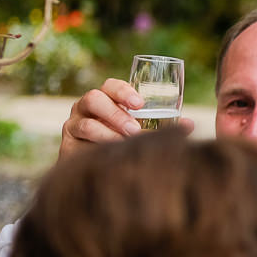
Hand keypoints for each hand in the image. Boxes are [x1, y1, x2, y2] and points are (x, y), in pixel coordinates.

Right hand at [59, 78, 193, 158]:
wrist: (97, 170)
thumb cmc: (124, 142)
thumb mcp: (142, 131)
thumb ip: (163, 126)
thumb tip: (189, 124)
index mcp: (106, 99)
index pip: (110, 86)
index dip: (124, 91)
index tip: (140, 103)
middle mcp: (86, 108)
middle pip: (94, 98)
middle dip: (116, 113)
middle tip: (134, 128)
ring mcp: (74, 124)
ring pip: (85, 123)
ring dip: (108, 133)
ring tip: (126, 142)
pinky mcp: (67, 145)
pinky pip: (78, 143)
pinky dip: (96, 147)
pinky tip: (109, 153)